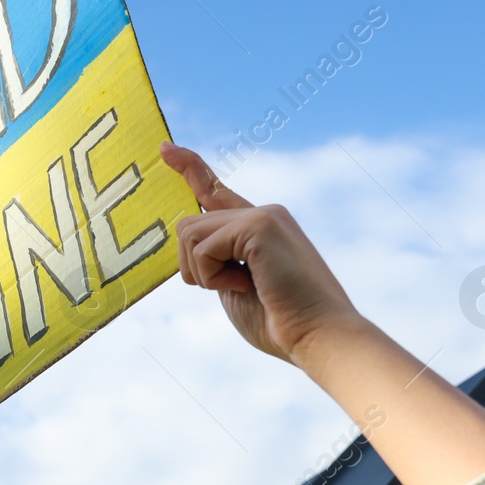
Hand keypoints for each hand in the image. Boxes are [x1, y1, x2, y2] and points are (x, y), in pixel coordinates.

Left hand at [161, 142, 364, 364]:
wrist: (318, 336)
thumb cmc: (281, 323)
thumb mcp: (235, 288)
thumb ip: (216, 262)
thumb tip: (191, 243)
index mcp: (258, 228)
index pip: (215, 191)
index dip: (189, 168)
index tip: (165, 149)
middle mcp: (262, 213)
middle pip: (188, 227)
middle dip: (195, 269)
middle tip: (238, 288)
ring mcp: (262, 215)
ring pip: (188, 233)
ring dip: (204, 273)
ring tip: (246, 286)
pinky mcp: (258, 224)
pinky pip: (202, 248)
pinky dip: (214, 277)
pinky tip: (248, 285)